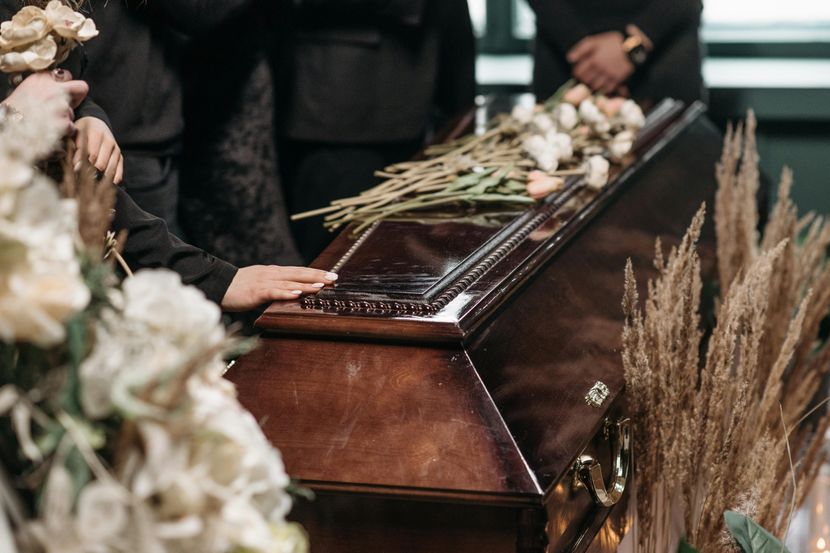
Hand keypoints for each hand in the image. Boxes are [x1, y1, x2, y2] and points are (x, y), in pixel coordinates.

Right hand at [3, 70, 87, 134]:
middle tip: (66, 107)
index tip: (63, 92)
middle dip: (76, 97)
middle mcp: (53, 89)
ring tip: (47, 125)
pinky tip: (50, 133)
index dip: (66, 85)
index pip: (65, 74)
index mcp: (40, 79)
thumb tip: (58, 90)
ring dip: (65, 119)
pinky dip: (63, 133)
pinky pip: (71, 128)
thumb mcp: (25, 92)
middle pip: (80, 87)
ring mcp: (61, 106)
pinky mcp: (65, 123)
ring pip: (73, 112)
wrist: (8, 130)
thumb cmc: (12, 114)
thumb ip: (44, 89)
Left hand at [73, 116, 123, 183]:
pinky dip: (117, 175)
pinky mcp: (120, 155)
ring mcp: (116, 148)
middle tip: (86, 177)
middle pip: (102, 161)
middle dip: (94, 170)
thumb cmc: (81, 132)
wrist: (95, 123)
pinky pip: (120, 167)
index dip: (84, 164)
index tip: (77, 170)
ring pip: (112, 165)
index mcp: (96, 133)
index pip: (92, 153)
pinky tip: (114, 182)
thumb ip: (76, 150)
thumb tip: (76, 166)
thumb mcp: (75, 137)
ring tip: (97, 183)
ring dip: (104, 175)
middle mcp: (109, 140)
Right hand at [221, 265, 338, 311]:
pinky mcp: (255, 292)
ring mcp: (263, 282)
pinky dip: (286, 292)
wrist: (218, 286)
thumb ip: (276, 287)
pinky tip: (297, 294)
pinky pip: (273, 292)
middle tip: (334, 277)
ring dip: (306, 284)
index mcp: (273, 272)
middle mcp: (271, 274)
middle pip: (298, 273)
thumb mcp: (260, 285)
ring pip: (289, 282)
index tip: (331, 274)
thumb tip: (291, 293)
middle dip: (317, 275)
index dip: (315, 272)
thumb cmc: (239, 288)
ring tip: (321, 286)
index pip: (299, 271)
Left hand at [567, 32, 633, 93]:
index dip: (577, 72)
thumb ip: (581, 48)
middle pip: (585, 80)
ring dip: (592, 84)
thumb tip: (569, 58)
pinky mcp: (617, 80)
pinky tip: (603, 83)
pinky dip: (603, 88)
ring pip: (595, 86)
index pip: (578, 72)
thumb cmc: (612, 43)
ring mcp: (609, 75)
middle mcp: (600, 68)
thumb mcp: (596, 41)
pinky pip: (606, 89)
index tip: (579, 71)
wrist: (633, 46)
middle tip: (586, 76)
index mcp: (594, 58)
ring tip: (594, 80)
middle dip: (584, 79)